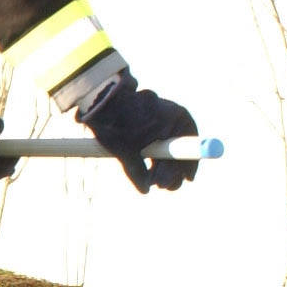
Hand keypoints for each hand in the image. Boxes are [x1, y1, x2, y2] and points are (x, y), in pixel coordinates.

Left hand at [78, 72, 198, 193]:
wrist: (97, 97)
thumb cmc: (116, 122)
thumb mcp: (126, 151)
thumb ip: (137, 171)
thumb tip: (145, 189)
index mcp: (176, 118)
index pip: (190, 145)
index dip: (189, 165)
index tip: (187, 179)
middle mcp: (172, 115)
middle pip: (178, 147)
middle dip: (172, 170)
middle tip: (167, 187)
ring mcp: (160, 114)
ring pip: (166, 144)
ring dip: (162, 165)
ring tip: (157, 183)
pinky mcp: (146, 116)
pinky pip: (156, 139)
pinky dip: (154, 154)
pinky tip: (150, 171)